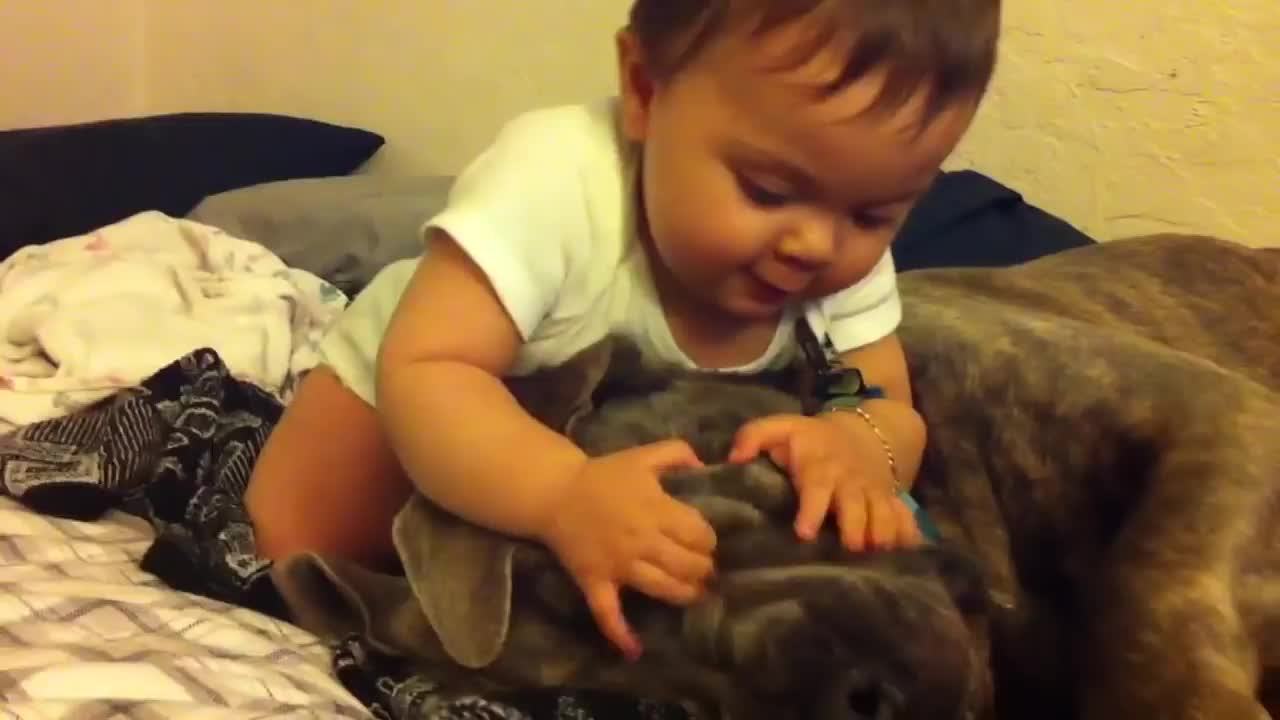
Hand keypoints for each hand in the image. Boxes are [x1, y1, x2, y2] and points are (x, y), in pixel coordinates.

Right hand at [538, 439, 716, 660]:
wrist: (555, 492)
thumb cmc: (602, 475)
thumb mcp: (642, 454)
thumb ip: (678, 452)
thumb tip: (704, 465)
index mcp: (655, 508)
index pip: (699, 534)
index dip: (710, 541)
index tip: (708, 542)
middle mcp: (641, 540)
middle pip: (687, 565)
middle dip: (704, 570)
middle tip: (707, 570)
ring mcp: (618, 565)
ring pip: (662, 589)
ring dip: (685, 595)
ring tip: (695, 594)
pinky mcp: (596, 581)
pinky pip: (607, 612)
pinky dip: (620, 633)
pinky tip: (634, 650)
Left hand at [729, 412, 921, 551]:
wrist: (860, 432)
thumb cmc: (810, 439)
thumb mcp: (781, 428)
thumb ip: (753, 438)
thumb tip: (733, 458)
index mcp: (820, 468)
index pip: (816, 488)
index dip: (812, 510)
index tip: (805, 533)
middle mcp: (850, 483)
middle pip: (856, 507)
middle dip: (855, 527)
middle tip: (851, 549)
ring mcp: (873, 493)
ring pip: (883, 514)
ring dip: (883, 533)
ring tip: (879, 554)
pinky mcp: (890, 501)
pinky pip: (906, 517)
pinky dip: (909, 532)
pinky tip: (909, 551)